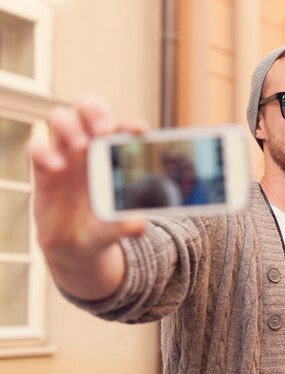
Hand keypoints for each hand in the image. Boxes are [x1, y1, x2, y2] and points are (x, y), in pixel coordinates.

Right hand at [30, 94, 147, 299]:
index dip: (130, 124)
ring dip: (70, 126)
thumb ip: (127, 223)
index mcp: (114, 155)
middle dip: (95, 111)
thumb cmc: (102, 224)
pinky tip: (58, 167)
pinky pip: (36, 148)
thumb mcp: (116, 226)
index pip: (121, 127)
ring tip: (81, 146)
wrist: (76, 245)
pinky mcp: (43, 169)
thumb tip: (138, 223)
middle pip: (88, 108)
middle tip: (103, 129)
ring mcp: (65, 154)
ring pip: (60, 118)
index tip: (139, 131)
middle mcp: (90, 148)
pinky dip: (44, 151)